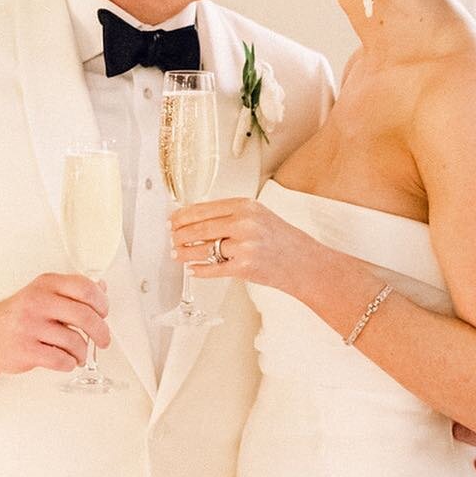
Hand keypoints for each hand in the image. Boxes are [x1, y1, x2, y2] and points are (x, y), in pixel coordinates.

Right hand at [0, 274, 110, 376]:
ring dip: (83, 352)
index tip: (103, 313)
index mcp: (46, 284)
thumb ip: (72, 290)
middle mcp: (38, 301)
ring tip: (79, 354)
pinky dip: (69, 363)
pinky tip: (66, 361)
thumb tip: (102, 287)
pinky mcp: (26, 349)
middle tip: (103, 340)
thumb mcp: (43, 293)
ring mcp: (30, 326)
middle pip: (85, 316)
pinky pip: (61, 360)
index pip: (85, 288)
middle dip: (101, 332)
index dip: (102, 303)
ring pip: (75, 342)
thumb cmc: (20, 314)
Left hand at [170, 197, 315, 292]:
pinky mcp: (244, 267)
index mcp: (246, 206)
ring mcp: (244, 245)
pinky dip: (199, 270)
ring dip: (184, 253)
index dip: (183, 215)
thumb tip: (198, 219)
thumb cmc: (283, 240)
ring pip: (203, 248)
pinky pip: (213, 268)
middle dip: (179, 235)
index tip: (173, 220)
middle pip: (199, 228)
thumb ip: (233, 215)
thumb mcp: (260, 216)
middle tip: (171, 238)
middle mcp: (245, 223)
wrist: (304, 262)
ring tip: (176, 254)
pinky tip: (192, 269)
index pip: (204, 208)